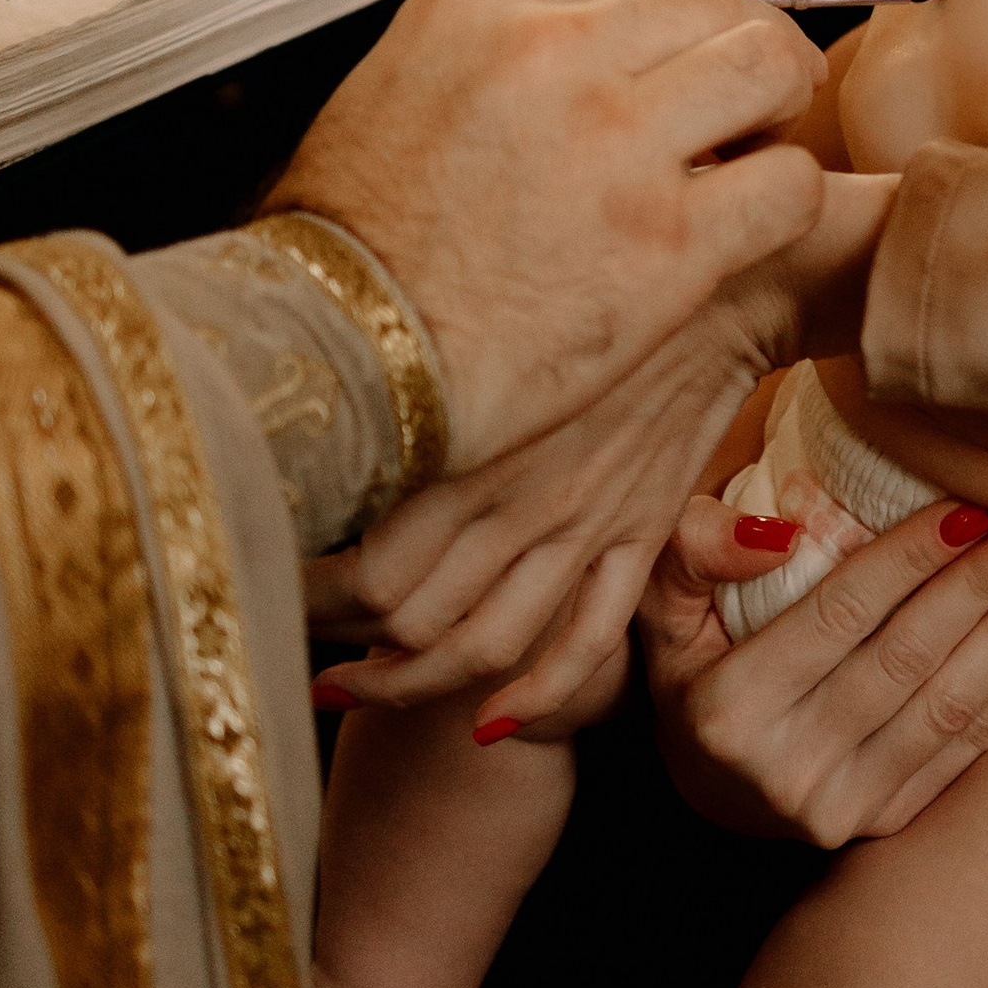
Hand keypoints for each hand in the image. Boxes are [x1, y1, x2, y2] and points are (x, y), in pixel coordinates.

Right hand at [267, 0, 826, 472]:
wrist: (332, 355)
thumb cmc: (352, 243)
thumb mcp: (403, 83)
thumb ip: (504, 40)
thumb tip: (607, 28)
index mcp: (483, 7)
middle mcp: (555, 55)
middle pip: (717, 1)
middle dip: (761, 35)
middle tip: (767, 81)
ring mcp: (617, 146)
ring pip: (769, 69)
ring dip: (781, 104)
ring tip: (758, 146)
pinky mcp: (666, 245)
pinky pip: (786, 184)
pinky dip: (785, 196)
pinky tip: (753, 220)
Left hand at [304, 172, 902, 726]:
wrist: (734, 273)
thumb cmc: (595, 266)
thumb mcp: (489, 302)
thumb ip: (413, 364)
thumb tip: (305, 382)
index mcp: (472, 436)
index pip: (365, 562)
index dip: (303, 594)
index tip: (254, 578)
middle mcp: (521, 496)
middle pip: (405, 614)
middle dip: (335, 644)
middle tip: (277, 641)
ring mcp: (584, 525)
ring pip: (483, 641)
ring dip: (409, 683)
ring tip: (349, 691)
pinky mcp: (637, 534)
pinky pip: (587, 639)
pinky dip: (536, 693)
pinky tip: (488, 720)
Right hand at [637, 494, 987, 844]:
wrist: (708, 793)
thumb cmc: (692, 674)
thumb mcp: (663, 611)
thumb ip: (696, 553)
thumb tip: (778, 531)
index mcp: (728, 708)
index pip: (839, 615)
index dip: (908, 559)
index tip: (968, 507)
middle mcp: (784, 767)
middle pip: (904, 661)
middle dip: (976, 591)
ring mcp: (838, 807)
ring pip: (944, 710)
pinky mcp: (882, 826)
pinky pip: (965, 755)